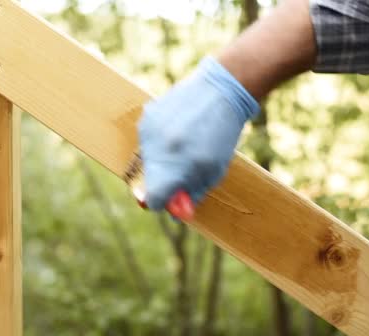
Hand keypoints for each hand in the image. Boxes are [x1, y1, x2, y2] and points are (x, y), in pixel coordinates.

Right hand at [138, 57, 259, 210]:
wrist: (220, 89)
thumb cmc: (221, 135)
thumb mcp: (214, 170)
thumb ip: (192, 192)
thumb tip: (174, 212)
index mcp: (177, 167)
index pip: (153, 200)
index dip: (163, 202)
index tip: (173, 197)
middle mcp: (159, 150)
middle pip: (149, 180)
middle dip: (164, 179)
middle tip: (185, 167)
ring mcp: (150, 131)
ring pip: (147, 159)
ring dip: (162, 158)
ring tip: (185, 142)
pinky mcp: (146, 115)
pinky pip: (147, 139)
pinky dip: (160, 140)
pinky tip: (178, 128)